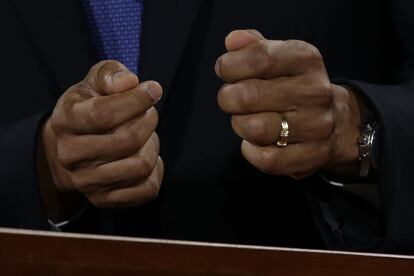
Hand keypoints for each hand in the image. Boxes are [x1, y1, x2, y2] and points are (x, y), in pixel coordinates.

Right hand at [39, 60, 163, 211]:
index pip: (102, 115)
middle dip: (148, 121)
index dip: (135, 101)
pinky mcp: (105, 200)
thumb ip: (110, 74)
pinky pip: (147, 189)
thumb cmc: (89, 107)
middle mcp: (70, 156)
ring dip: (152, 145)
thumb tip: (130, 82)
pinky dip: (156, 169)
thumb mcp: (94, 82)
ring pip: (140, 166)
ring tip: (145, 136)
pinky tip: (145, 155)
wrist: (71, 147)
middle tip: (149, 113)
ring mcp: (87, 182)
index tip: (154, 89)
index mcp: (65, 121)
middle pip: (126, 141)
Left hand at [216, 30, 362, 178]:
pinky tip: (251, 143)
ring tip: (244, 120)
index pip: (260, 58)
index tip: (224, 70)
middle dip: (228, 98)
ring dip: (239, 125)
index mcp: (306, 60)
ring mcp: (316, 126)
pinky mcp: (312, 156)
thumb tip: (231, 41)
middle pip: (249, 96)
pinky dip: (250, 151)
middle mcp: (316, 92)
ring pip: (255, 129)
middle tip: (231, 99)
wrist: (338, 122)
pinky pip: (267, 159)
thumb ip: (253, 46)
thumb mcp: (281, 58)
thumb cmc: (295, 86)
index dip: (230, 65)